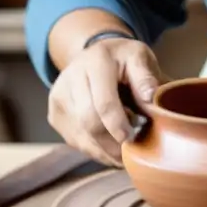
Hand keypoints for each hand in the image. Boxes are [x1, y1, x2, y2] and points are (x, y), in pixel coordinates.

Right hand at [47, 38, 165, 166]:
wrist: (94, 55)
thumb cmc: (123, 60)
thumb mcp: (139, 57)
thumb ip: (146, 77)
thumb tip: (151, 98)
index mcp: (96, 63)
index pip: (103, 103)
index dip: (118, 125)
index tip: (131, 139)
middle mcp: (71, 78)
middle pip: (89, 122)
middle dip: (112, 143)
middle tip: (131, 151)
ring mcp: (59, 97)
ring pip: (81, 136)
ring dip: (105, 150)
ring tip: (123, 151)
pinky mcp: (55, 114)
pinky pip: (75, 141)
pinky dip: (95, 150)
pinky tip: (110, 148)